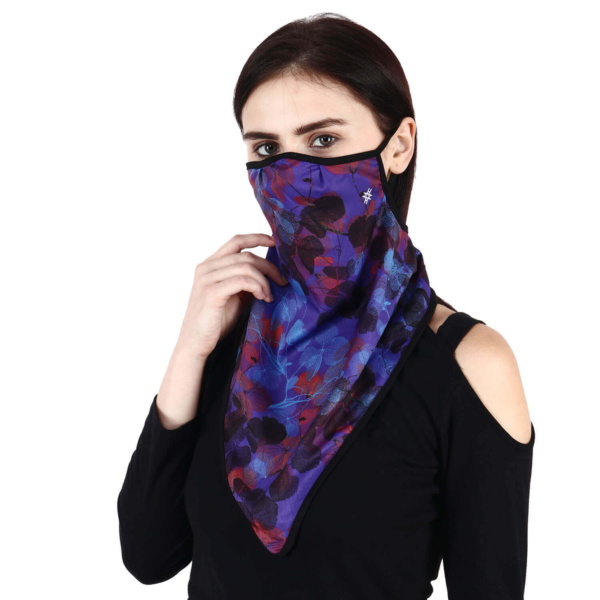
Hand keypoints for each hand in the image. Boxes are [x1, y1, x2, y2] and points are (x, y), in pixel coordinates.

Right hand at [175, 233, 287, 359]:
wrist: (195, 344)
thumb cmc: (216, 322)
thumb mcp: (235, 296)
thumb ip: (246, 280)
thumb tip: (270, 272)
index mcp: (210, 265)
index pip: (236, 242)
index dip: (258, 238)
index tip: (276, 243)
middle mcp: (206, 267)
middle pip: (246, 255)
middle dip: (269, 266)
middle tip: (282, 281)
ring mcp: (207, 279)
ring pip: (246, 266)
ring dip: (264, 280)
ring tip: (270, 295)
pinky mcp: (211, 293)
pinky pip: (242, 280)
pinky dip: (257, 286)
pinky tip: (263, 297)